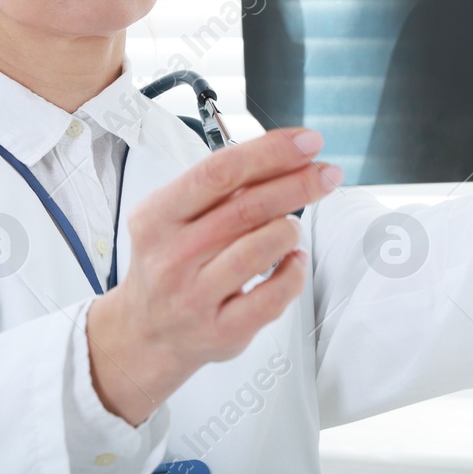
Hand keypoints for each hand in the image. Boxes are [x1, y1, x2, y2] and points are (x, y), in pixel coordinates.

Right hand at [83, 127, 337, 425]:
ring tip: (292, 226)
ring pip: (261, 249)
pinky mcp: (221, 331)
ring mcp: (195, 296)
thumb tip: (284, 156)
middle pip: (247, 208)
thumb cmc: (170, 262)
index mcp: (158, 217)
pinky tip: (293, 260)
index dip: (270, 153)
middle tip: (326, 174)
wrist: (146, 330)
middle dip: (297, 184)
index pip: (220, 172)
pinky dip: (294, 272)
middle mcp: (173, 256)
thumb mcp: (173, 216)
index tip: (307, 142)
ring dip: (289, 230)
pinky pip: (273, 296)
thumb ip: (219, 189)